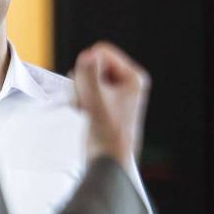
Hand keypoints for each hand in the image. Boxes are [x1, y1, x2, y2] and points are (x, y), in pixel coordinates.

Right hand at [71, 41, 149, 166]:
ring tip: (84, 108)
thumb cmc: (106, 134)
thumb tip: (87, 55)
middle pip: (94, 63)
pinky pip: (86, 88)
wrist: (108, 161)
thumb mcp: (96, 101)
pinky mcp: (106, 102)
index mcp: (133, 77)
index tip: (88, 90)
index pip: (102, 52)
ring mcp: (117, 92)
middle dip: (83, 80)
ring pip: (87, 76)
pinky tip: (83, 112)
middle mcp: (128, 82)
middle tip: (85, 102)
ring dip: (79, 90)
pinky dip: (80, 97)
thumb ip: (89, 75)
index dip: (88, 67)